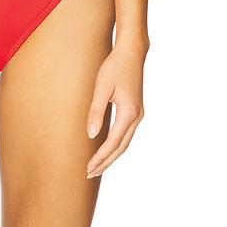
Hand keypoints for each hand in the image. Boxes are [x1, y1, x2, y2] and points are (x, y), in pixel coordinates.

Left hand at [85, 40, 147, 178]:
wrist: (132, 53)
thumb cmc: (115, 67)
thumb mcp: (101, 88)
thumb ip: (96, 111)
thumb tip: (92, 135)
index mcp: (129, 112)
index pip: (112, 142)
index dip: (100, 157)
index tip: (88, 168)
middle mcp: (137, 117)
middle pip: (121, 148)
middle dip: (105, 162)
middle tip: (89, 173)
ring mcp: (138, 114)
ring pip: (125, 143)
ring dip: (111, 156)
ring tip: (96, 167)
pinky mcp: (135, 111)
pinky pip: (126, 135)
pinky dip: (116, 146)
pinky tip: (106, 150)